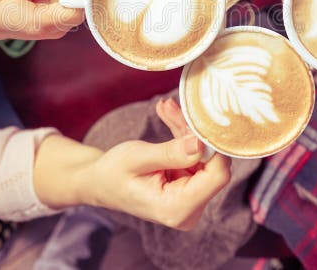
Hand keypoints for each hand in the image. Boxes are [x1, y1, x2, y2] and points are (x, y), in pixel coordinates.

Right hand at [33, 99, 230, 229]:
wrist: (99, 183)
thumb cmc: (112, 173)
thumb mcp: (137, 158)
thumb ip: (170, 152)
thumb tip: (201, 143)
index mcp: (176, 208)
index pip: (217, 176)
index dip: (213, 147)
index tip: (198, 120)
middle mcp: (188, 209)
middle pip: (210, 164)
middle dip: (192, 133)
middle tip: (170, 106)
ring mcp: (190, 200)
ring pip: (202, 157)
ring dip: (185, 131)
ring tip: (165, 107)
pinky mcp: (188, 189)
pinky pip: (194, 157)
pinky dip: (182, 138)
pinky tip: (168, 116)